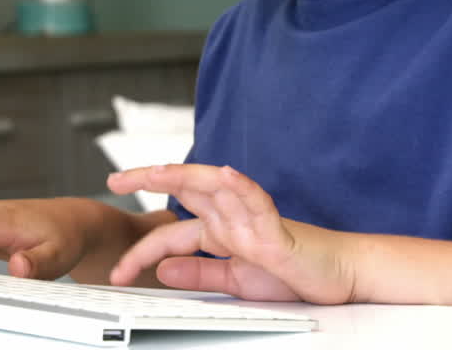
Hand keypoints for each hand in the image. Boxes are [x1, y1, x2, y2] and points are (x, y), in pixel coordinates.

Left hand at [106, 164, 357, 303]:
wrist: (336, 277)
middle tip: (115, 179)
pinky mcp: (276, 229)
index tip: (117, 273)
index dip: (141, 252)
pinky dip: (242, 187)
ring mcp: (253, 219)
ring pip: (215, 187)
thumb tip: (163, 268)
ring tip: (155, 171)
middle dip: (149, 180)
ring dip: (184, 175)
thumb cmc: (291, 274)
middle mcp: (231, 218)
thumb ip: (200, 272)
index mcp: (219, 231)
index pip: (171, 234)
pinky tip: (227, 175)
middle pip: (186, 189)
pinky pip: (258, 202)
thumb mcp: (233, 280)